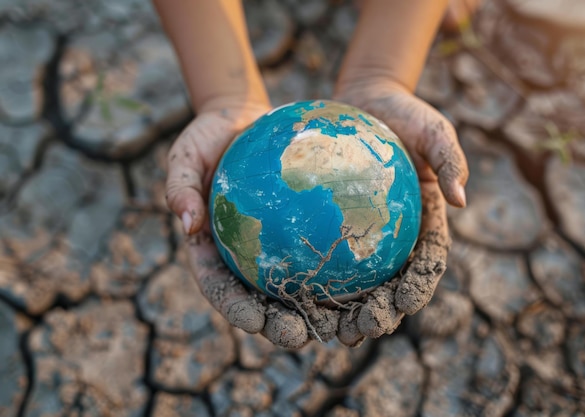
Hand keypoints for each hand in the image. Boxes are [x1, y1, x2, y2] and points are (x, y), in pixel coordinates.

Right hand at [166, 100, 345, 348]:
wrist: (243, 118)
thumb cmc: (209, 136)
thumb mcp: (186, 155)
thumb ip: (181, 187)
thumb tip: (187, 226)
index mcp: (212, 248)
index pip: (220, 288)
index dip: (235, 310)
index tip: (253, 322)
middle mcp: (244, 255)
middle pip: (261, 301)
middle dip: (279, 326)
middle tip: (299, 336)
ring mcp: (274, 247)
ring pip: (297, 288)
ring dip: (317, 313)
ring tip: (338, 325)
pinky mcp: (302, 232)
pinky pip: (323, 253)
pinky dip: (342, 272)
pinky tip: (367, 280)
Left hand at [332, 81, 468, 344]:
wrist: (366, 100)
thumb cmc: (406, 115)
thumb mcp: (435, 129)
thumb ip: (450, 161)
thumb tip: (462, 202)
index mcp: (424, 223)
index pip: (426, 265)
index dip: (419, 287)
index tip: (406, 303)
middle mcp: (396, 236)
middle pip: (388, 286)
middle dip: (379, 314)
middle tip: (361, 329)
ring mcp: (364, 234)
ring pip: (353, 282)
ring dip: (342, 311)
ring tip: (325, 329)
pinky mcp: (335, 225)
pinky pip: (321, 253)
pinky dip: (311, 276)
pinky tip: (289, 291)